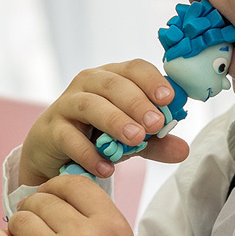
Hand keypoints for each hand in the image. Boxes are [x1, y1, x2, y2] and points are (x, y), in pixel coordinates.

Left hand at [0, 175, 149, 235]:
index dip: (55, 186)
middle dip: (33, 207)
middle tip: (33, 221)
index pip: (73, 183)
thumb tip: (57, 197)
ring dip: (18, 226)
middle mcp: (84, 235)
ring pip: (21, 220)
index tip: (49, 196)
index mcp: (110, 223)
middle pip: (43, 200)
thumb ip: (95, 217)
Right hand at [18, 59, 189, 185]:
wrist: (54, 152)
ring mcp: (66, 104)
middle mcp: (88, 84)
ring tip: (135, 140)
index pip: (134, 68)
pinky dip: (88, 153)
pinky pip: (69, 138)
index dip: (152, 80)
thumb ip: (156, 142)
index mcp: (112, 77)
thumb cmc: (96, 135)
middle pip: (114, 85)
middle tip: (156, 124)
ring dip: (115, 121)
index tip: (169, 99)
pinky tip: (106, 167)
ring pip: (90, 105)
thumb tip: (183, 150)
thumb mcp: (130, 138)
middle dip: (137, 103)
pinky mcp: (50, 130)